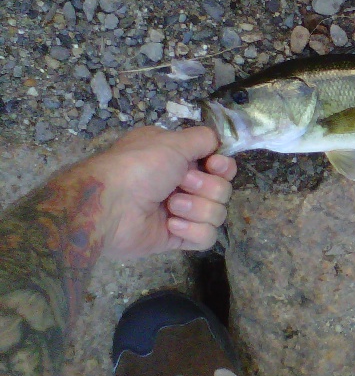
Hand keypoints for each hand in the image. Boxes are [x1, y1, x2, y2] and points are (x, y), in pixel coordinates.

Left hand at [81, 126, 236, 258]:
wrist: (109, 205)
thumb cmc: (139, 167)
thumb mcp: (172, 141)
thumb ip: (203, 138)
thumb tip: (218, 144)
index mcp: (180, 159)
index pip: (221, 165)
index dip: (224, 167)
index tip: (213, 165)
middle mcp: (182, 183)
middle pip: (222, 189)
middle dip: (205, 187)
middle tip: (181, 184)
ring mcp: (181, 212)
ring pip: (217, 213)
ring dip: (196, 208)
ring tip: (170, 207)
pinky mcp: (177, 237)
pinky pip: (206, 237)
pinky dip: (192, 230)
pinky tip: (171, 225)